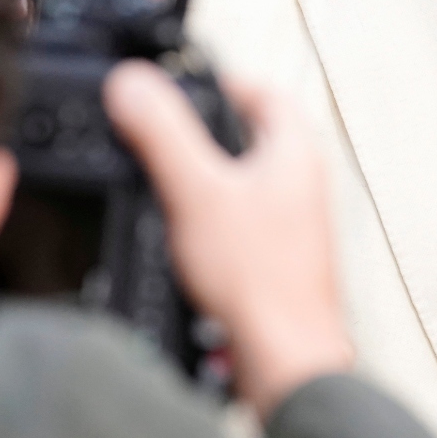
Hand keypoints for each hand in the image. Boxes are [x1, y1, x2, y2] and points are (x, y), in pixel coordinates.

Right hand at [103, 63, 351, 417]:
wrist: (284, 358)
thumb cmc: (261, 282)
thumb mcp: (196, 192)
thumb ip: (163, 134)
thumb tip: (133, 85)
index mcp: (294, 152)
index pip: (265, 91)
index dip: (225, 80)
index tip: (190, 83)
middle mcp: (302, 184)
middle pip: (256, 134)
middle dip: (213, 127)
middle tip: (176, 125)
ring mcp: (294, 224)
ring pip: (248, 179)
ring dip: (212, 175)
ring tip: (174, 176)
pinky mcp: (279, 258)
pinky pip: (243, 221)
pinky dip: (213, 217)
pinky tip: (185, 235)